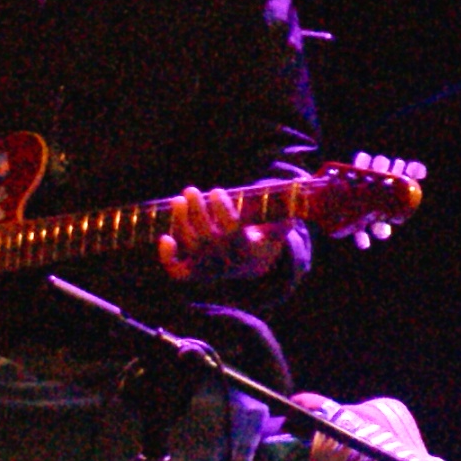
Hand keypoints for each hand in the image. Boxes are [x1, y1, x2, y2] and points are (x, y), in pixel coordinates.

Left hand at [158, 186, 287, 283]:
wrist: (251, 266)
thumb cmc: (262, 238)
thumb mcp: (276, 229)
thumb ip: (284, 213)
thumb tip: (297, 189)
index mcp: (247, 249)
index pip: (232, 230)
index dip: (222, 210)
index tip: (218, 191)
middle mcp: (226, 261)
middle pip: (207, 236)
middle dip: (197, 211)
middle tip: (191, 190)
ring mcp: (208, 267)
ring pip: (191, 246)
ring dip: (181, 222)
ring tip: (179, 200)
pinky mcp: (194, 271)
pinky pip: (178, 271)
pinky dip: (168, 259)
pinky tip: (164, 239)